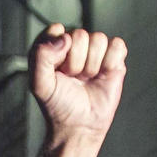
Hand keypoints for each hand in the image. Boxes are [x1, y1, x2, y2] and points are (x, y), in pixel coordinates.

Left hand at [29, 24, 126, 144]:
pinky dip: (109, 62)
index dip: (57, 49)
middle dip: (75, 61)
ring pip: (98, 39)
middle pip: (79, 35)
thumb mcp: (39, 84)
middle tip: (73, 78)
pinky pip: (116, 45)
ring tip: (86, 79)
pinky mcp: (114, 60)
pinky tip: (102, 76)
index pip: (56, 31)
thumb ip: (40, 57)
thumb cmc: (58, 105)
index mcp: (54, 49)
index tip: (56, 69)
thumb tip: (63, 37)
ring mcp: (95, 52)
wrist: (79, 126)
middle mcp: (75, 47)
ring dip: (91, 64)